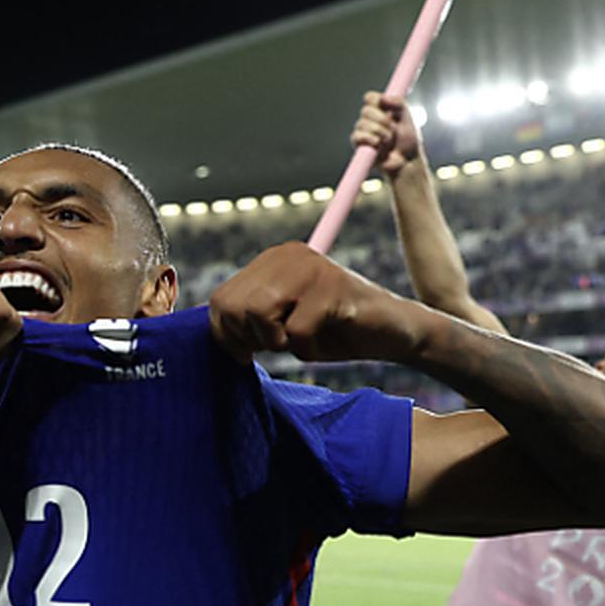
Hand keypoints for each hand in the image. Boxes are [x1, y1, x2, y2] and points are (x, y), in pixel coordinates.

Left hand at [209, 242, 425, 364]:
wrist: (391, 334)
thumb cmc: (330, 332)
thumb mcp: (279, 325)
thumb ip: (246, 321)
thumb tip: (212, 333)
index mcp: (271, 260)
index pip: (220, 301)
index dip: (228, 334)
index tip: (249, 350)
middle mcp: (288, 255)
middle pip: (235, 307)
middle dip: (252, 338)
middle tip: (280, 343)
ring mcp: (311, 268)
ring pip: (259, 313)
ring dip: (277, 340)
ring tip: (301, 337)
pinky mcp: (333, 287)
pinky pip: (295, 331)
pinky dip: (307, 348)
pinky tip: (324, 339)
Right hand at [351, 91, 421, 176]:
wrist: (406, 160)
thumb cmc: (407, 140)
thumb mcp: (407, 117)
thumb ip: (397, 103)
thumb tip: (383, 98)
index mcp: (381, 110)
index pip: (370, 98)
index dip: (376, 100)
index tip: (386, 106)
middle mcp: (370, 119)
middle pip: (366, 110)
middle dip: (382, 120)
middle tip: (393, 128)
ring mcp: (363, 131)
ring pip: (363, 124)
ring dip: (380, 132)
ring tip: (389, 140)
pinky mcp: (359, 144)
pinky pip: (357, 136)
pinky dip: (370, 139)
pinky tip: (378, 144)